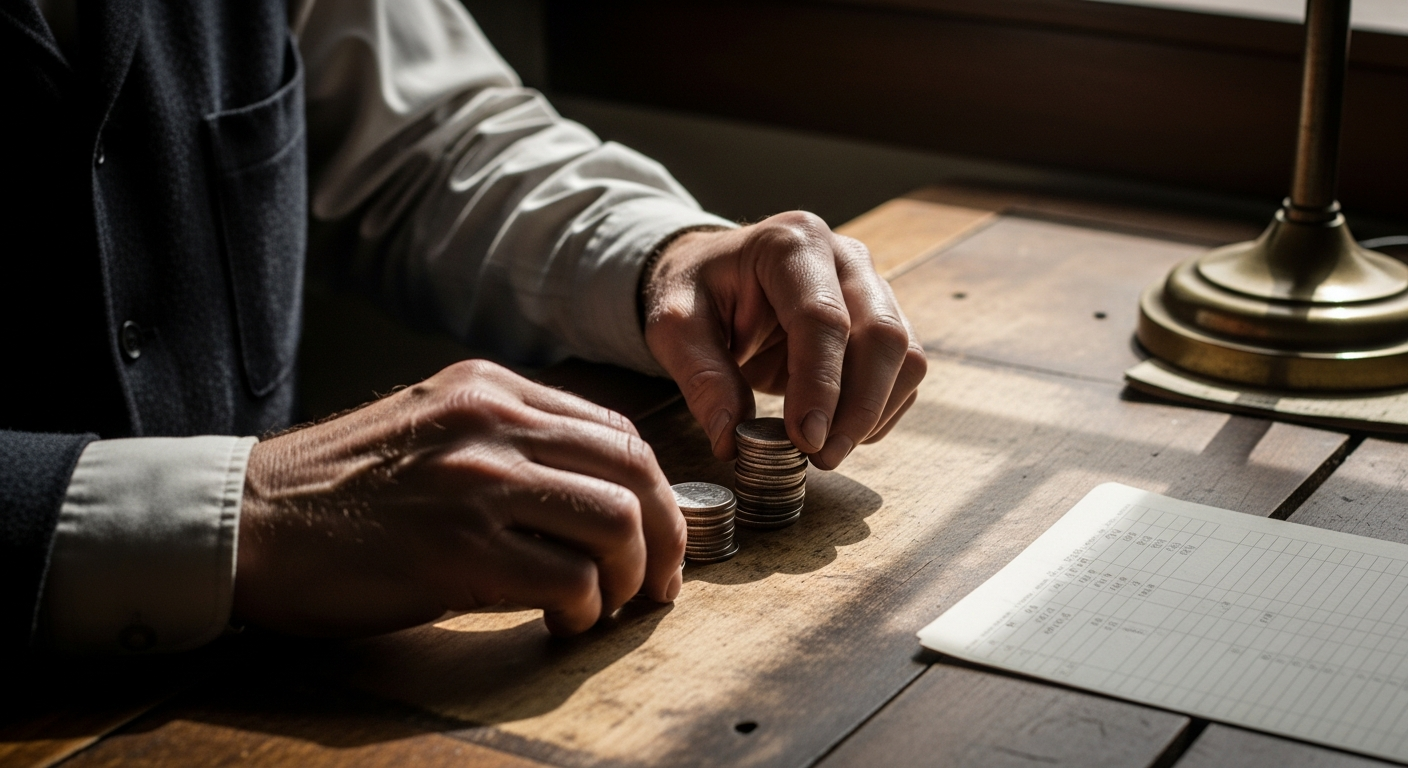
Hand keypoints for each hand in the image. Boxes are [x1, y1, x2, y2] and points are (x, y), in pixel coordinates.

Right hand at [233, 360, 685, 637]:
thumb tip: (589, 486)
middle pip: (634, 470)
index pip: (614, 429)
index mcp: (490, 388)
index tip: (658, 531)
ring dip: (632, 577)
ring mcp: (478, 484)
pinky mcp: (460, 551)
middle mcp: (493, 423)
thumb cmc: (335, 488)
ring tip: (611, 606)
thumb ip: (506, 437)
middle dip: (666, 533)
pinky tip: (565, 622)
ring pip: (617, 522)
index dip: (654, 489)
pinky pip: (569, 580)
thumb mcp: (428, 425)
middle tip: (660, 581)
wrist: (246, 523)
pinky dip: (586, 609)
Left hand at [644, 212, 926, 469]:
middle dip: (859, 407)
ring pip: (905, 354)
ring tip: (828, 450)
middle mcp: (844, 257)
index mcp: (790, 245)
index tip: (807, 440)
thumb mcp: (675, 327)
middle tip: (822, 456)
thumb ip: (702, 378)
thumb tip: (730, 440)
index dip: (821, 384)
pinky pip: (904, 370)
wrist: (718, 274)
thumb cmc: (699, 292)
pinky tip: (842, 431)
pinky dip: (880, 410)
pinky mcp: (883, 317)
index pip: (822, 317)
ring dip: (874, 413)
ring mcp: (871, 285)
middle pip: (881, 334)